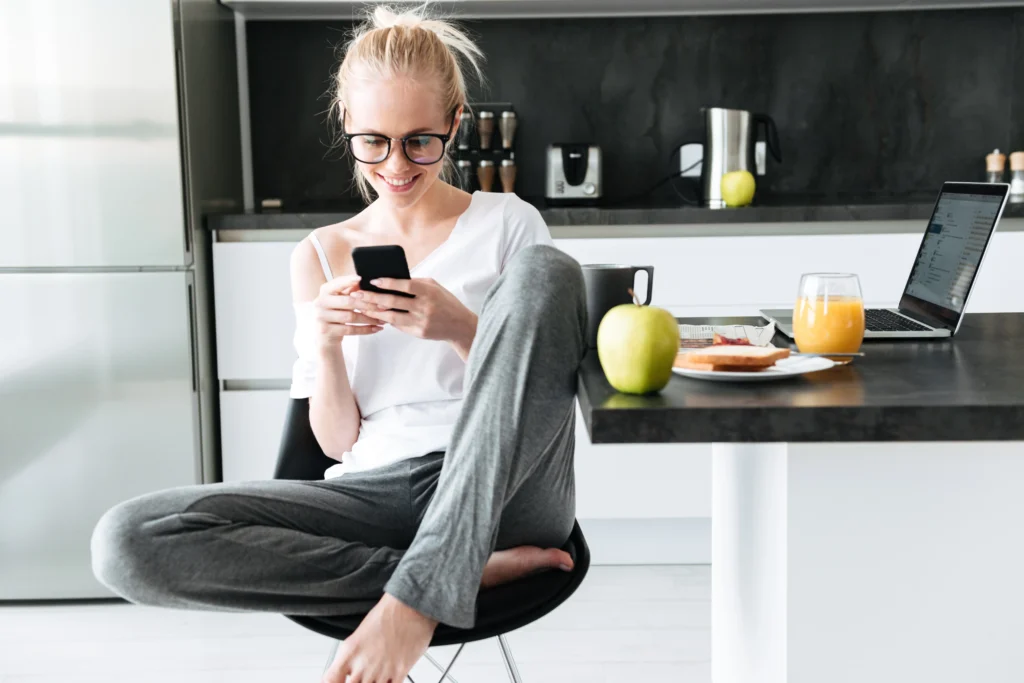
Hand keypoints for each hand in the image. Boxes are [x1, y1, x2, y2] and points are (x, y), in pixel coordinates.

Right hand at [313, 274, 382, 349]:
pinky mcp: (326, 331)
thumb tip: (364, 281)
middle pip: (347, 301)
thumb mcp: (340, 301)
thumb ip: (349, 291)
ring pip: (350, 317)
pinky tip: (376, 328)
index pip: (337, 284)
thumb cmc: (337, 314)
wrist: (325, 337)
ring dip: (369, 318)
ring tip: (382, 320)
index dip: (348, 281)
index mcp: (325, 291)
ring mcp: (321, 317)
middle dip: (367, 304)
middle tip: (383, 306)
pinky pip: (350, 330)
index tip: (361, 278)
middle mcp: (320, 302)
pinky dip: (365, 329)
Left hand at [352, 278, 477, 357]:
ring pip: (392, 317)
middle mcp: (425, 307)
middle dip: (373, 298)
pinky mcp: (419, 333)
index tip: (373, 280)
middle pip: (394, 302)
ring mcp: (421, 321)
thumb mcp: (435, 287)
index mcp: (429, 292)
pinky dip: (386, 320)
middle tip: (358, 294)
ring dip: (375, 311)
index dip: (388, 283)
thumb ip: (416, 283)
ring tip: (362, 307)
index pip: (405, 285)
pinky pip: (398, 326)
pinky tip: (376, 315)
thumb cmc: (445, 302)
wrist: (460, 326)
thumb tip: (393, 280)